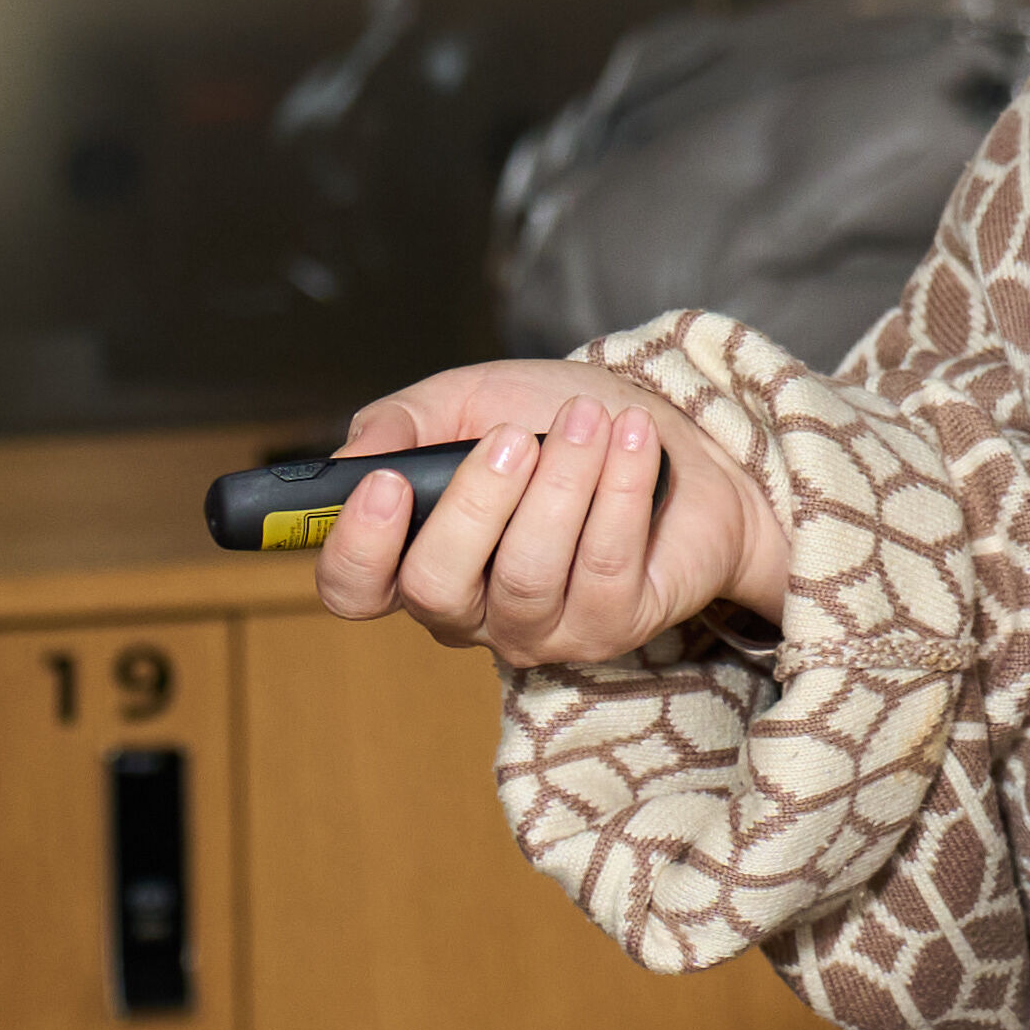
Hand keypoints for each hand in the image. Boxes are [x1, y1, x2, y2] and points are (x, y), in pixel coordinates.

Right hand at [298, 362, 788, 664]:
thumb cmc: (561, 426)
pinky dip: (619, 490)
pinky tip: (632, 440)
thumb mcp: (474, 399)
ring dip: (561, 485)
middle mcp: (470, 611)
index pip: (353, 590)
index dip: (357, 548)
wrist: (679, 441)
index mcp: (419, 557)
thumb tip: (350, 460)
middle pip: (436, 588)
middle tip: (514, 438)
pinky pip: (604, 566)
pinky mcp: (610, 628)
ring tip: (587, 421)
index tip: (386, 484)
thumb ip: (406, 424)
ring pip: (528, 576)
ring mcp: (540, 629)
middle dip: (476, 502)